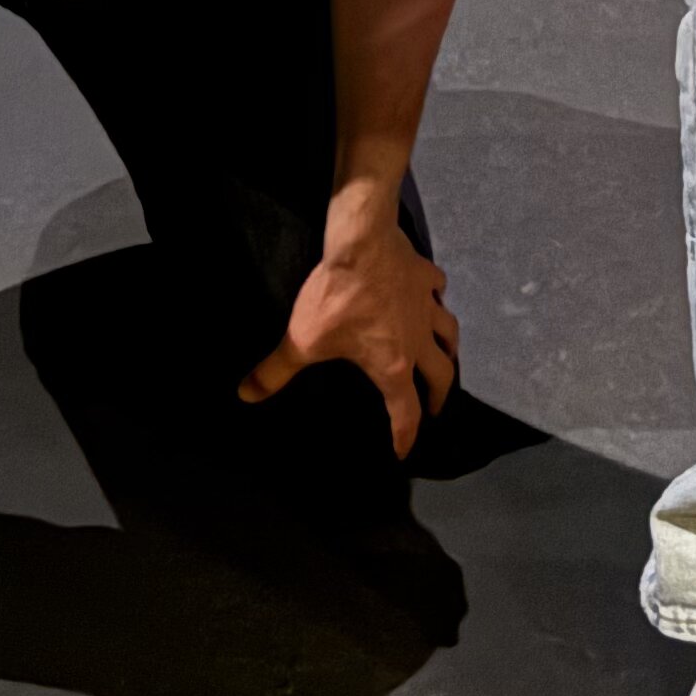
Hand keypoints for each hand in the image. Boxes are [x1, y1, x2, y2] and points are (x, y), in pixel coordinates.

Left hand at [241, 199, 460, 456]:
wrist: (361, 244)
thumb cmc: (336, 299)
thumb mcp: (302, 340)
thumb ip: (276, 371)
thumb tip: (245, 395)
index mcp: (393, 365)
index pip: (406, 412)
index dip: (404, 436)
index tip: (403, 451)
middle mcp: (419, 340)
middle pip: (441, 375)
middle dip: (438, 396)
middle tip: (434, 406)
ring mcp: (426, 306)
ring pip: (449, 333)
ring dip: (449, 348)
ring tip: (446, 355)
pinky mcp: (425, 276)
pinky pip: (439, 290)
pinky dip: (438, 298)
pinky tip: (433, 296)